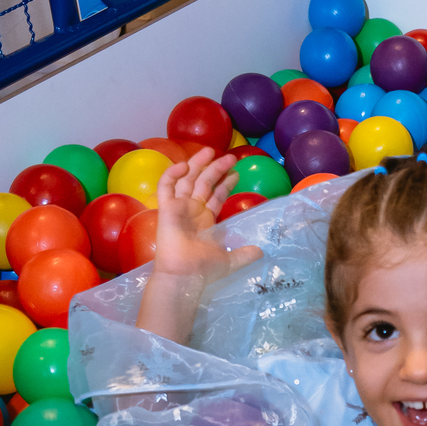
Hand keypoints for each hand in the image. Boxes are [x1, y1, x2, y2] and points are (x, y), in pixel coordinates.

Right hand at [151, 148, 261, 285]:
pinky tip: (185, 165)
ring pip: (186, 179)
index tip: (236, 172)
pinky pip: (165, 186)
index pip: (215, 195)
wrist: (184, 275)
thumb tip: (260, 252)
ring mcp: (178, 208)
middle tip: (230, 157)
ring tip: (210, 150)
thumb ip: (244, 254)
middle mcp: (191, 210)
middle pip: (203, 182)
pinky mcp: (166, 208)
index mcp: (204, 219)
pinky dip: (172, 173)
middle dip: (215, 168)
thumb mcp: (230, 260)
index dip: (225, 183)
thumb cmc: (203, 269)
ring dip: (197, 164)